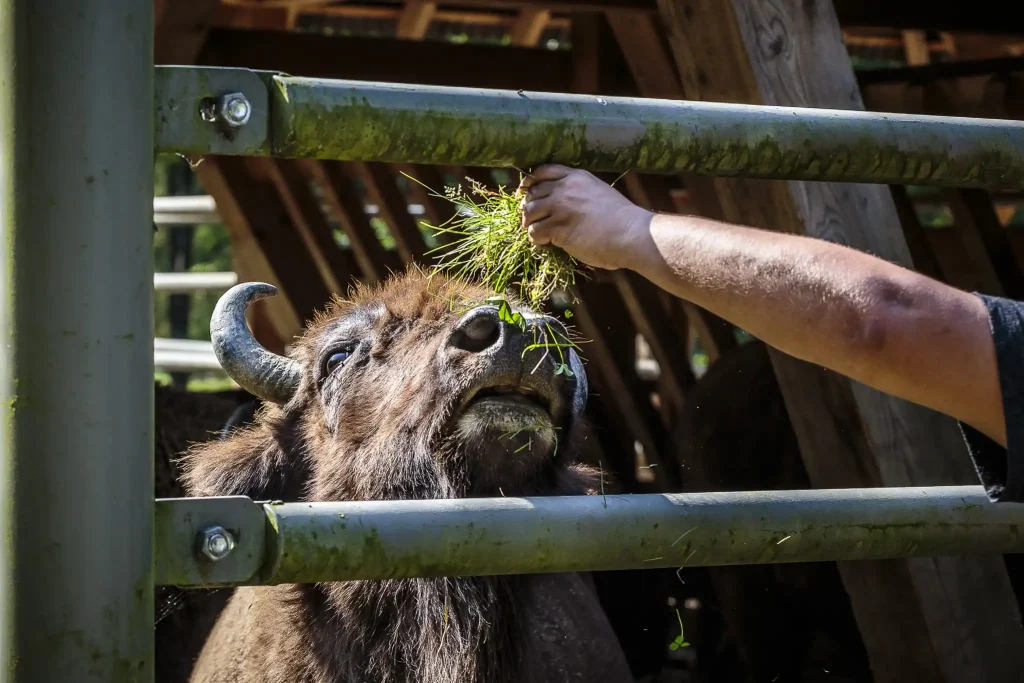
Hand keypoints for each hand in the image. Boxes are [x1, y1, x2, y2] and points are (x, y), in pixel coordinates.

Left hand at [520, 165, 652, 270]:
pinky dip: (536, 239)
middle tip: (532, 220)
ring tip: (538, 233)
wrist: (630, 233)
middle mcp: (565, 188)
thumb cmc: (621, 218)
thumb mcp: (599, 192)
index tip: (526, 192)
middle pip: (532, 193)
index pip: (542, 171)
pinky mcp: (558, 228)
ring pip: (529, 212)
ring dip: (530, 224)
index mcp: (576, 177)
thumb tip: (564, 202)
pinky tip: (546, 243)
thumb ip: (580, 192)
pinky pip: (535, 232)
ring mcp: (560, 207)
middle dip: (529, 207)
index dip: (530, 182)